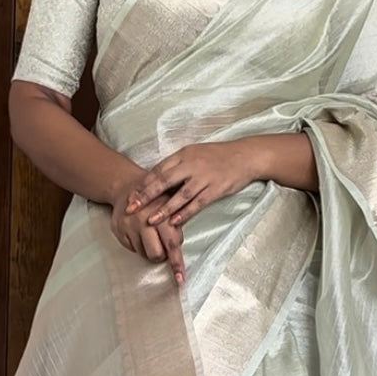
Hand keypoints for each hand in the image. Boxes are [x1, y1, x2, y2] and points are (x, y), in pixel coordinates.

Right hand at [110, 188, 185, 285]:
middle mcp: (144, 222)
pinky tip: (138, 232)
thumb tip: (177, 248)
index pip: (172, 245)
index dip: (176, 264)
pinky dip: (138, 244)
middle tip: (162, 246)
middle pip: (156, 254)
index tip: (180, 279)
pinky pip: (131, 249)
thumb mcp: (171, 206)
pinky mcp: (118, 231)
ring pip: (143, 254)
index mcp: (161, 216)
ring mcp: (129, 227)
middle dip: (162, 255)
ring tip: (149, 235)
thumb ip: (176, 225)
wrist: (126, 186)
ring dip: (149, 249)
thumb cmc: (155, 198)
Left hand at [125, 141, 254, 229]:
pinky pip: (198, 203)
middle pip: (164, 181)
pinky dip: (185, 213)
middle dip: (146, 195)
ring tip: (150, 220)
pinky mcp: (216, 189)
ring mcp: (204, 177)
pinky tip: (174, 222)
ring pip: (180, 195)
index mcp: (184, 155)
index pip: (159, 169)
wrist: (245, 156)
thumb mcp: (195, 153)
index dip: (144, 183)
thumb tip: (159, 177)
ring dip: (164, 209)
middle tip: (132, 207)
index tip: (131, 194)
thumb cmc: (218, 156)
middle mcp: (192, 165)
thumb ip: (178, 164)